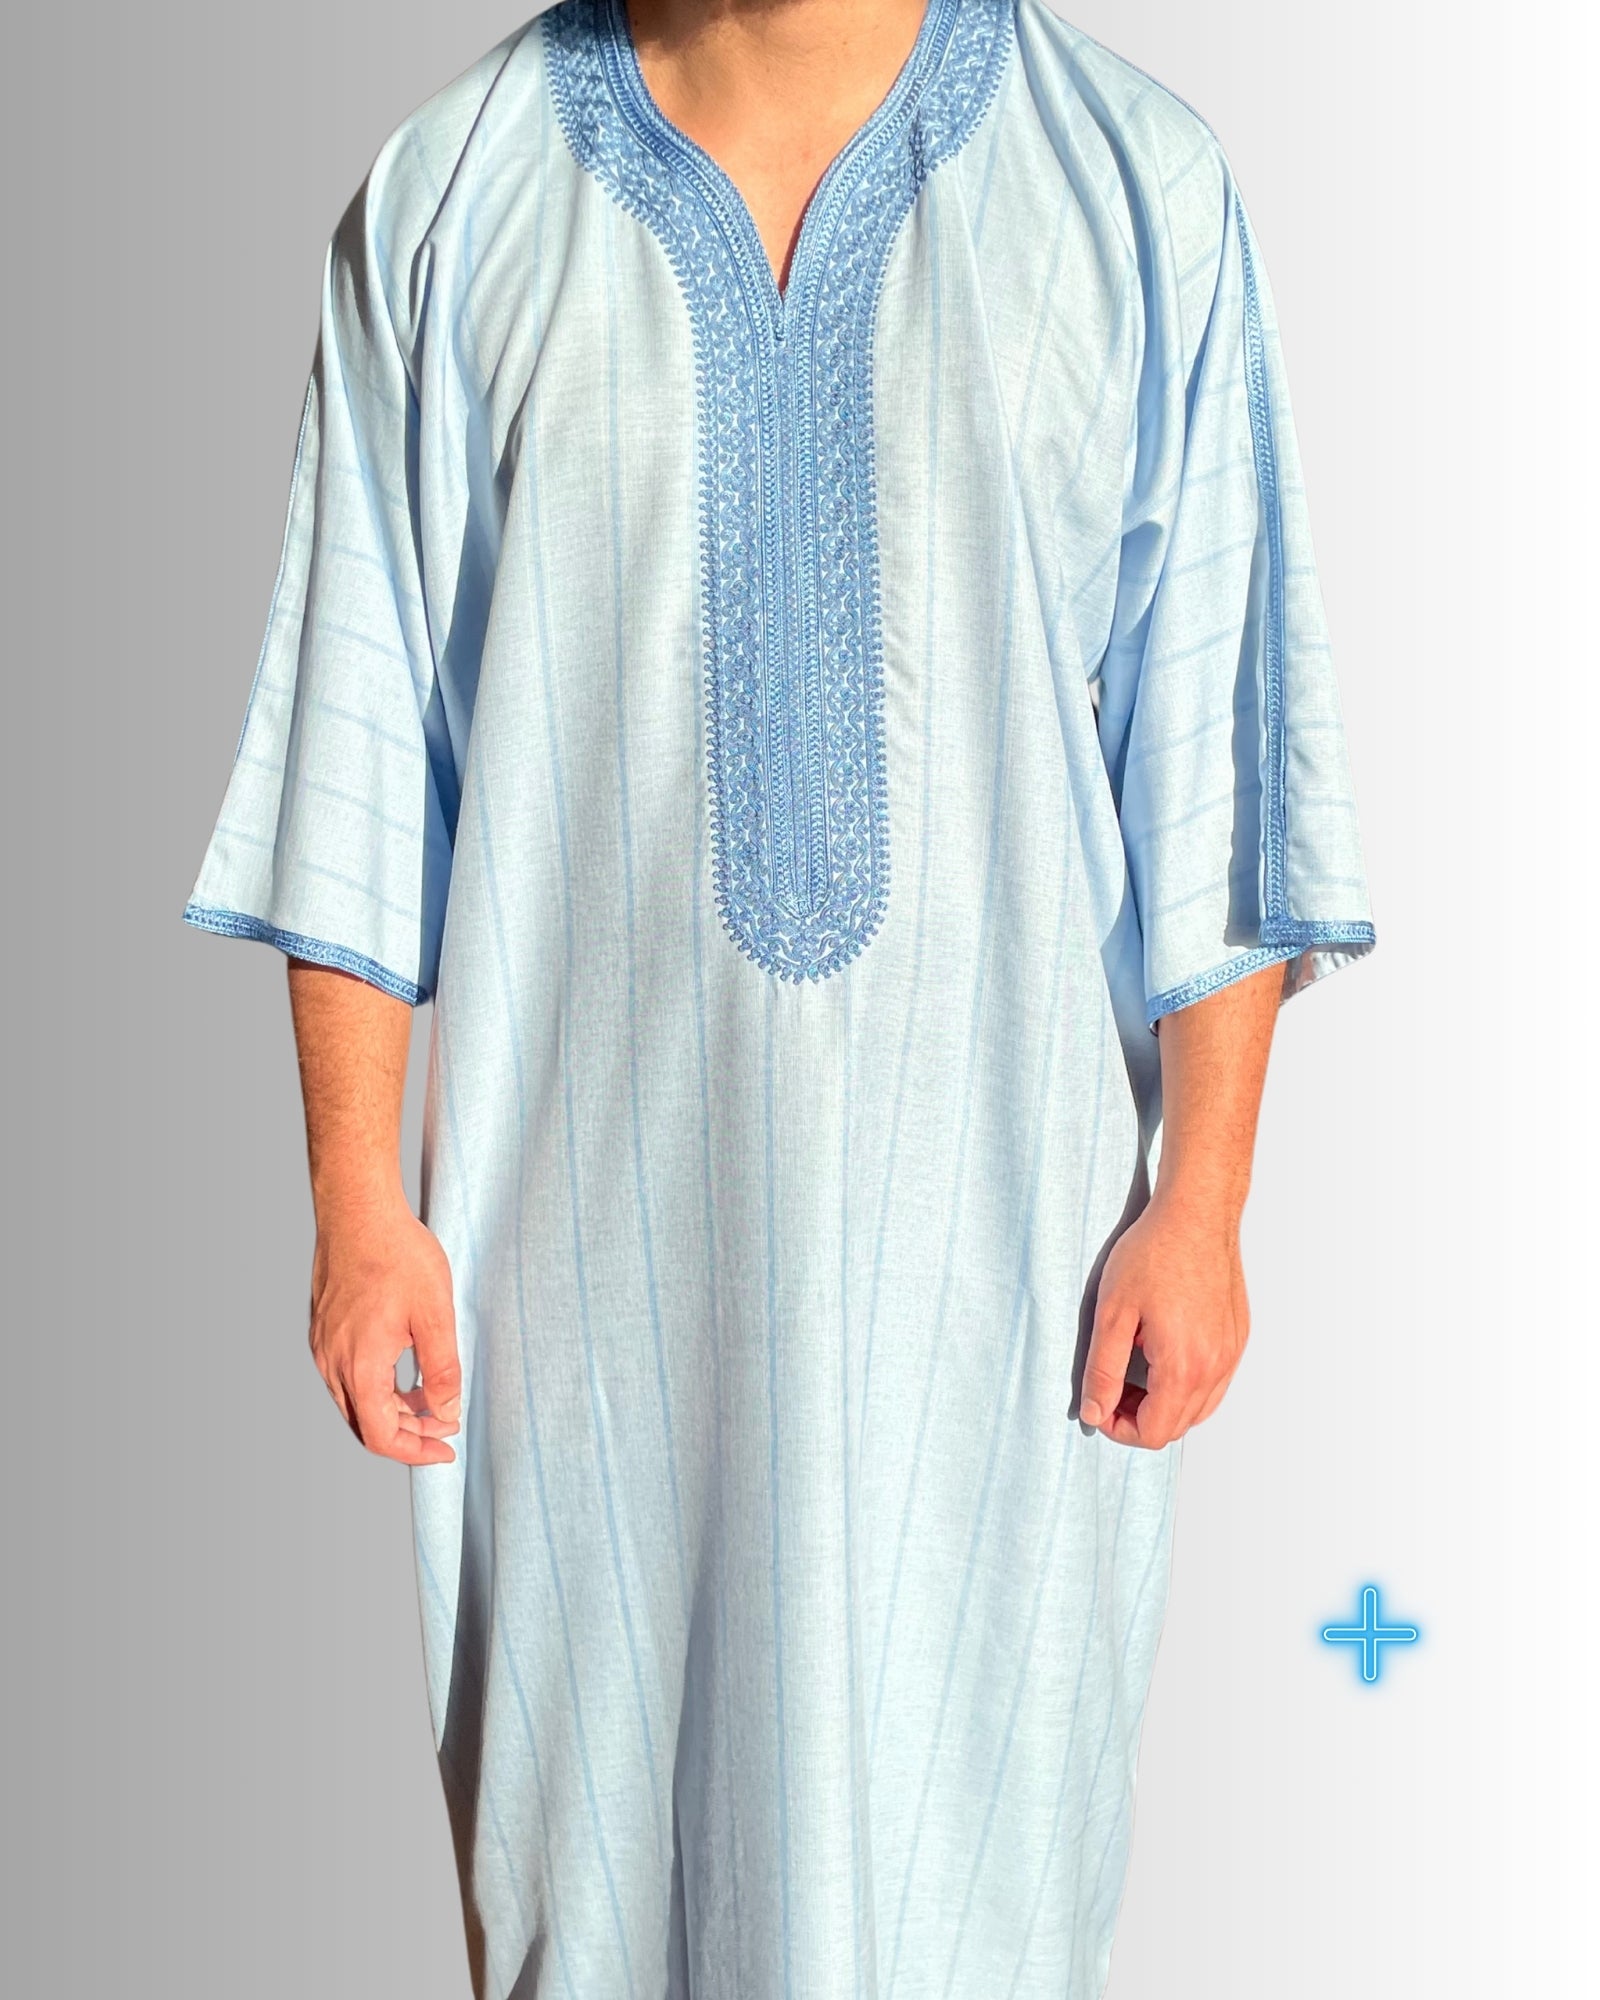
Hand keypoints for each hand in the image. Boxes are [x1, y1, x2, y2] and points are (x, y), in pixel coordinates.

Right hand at [308, 1197, 461, 1465]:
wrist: (357, 1210)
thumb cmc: (397, 1254)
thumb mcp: (435, 1314)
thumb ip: (442, 1369)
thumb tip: (445, 1411)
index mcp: (359, 1365)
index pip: (381, 1436)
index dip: (415, 1452)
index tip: (446, 1451)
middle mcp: (332, 1363)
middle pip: (365, 1424)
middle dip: (408, 1434)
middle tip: (445, 1427)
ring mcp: (323, 1346)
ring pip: (354, 1402)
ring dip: (392, 1411)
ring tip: (430, 1402)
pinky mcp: (323, 1330)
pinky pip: (346, 1377)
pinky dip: (376, 1388)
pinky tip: (404, 1373)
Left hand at [1078, 1193, 1248, 1448]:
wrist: (1197, 1213)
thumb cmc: (1155, 1252)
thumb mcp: (1112, 1312)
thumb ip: (1102, 1370)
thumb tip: (1095, 1412)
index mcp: (1183, 1366)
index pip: (1154, 1433)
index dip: (1119, 1429)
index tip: (1100, 1404)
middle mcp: (1216, 1367)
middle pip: (1177, 1426)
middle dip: (1139, 1418)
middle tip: (1111, 1388)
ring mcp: (1232, 1353)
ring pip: (1199, 1408)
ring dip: (1164, 1404)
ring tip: (1134, 1372)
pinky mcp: (1238, 1337)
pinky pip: (1215, 1382)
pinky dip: (1186, 1384)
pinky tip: (1161, 1354)